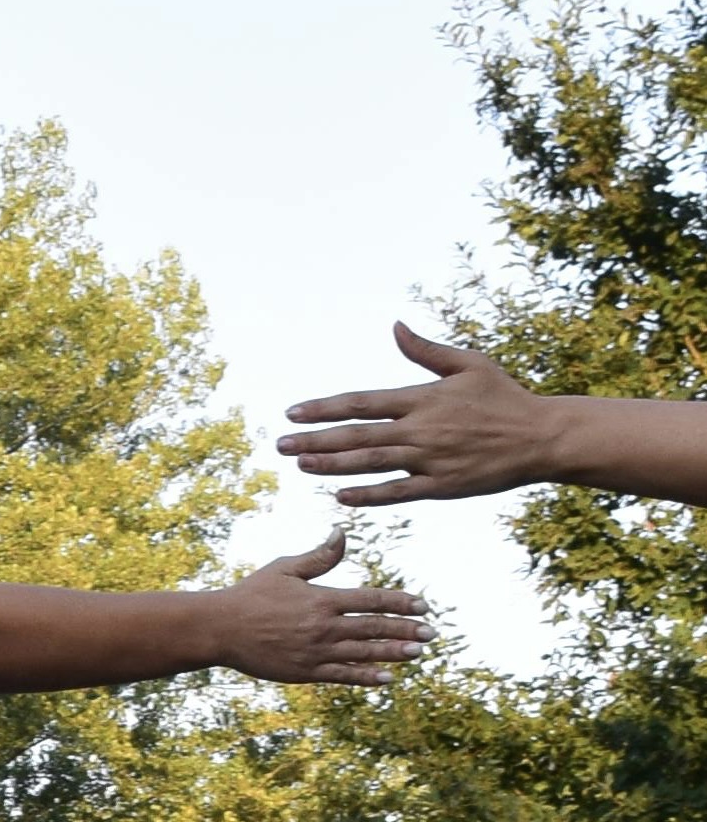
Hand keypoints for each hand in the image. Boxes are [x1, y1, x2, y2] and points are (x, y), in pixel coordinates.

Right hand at [201, 530, 429, 686]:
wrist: (218, 629)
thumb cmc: (249, 595)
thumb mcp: (283, 569)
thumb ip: (318, 557)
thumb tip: (342, 533)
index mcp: (322, 599)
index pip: (372, 600)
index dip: (401, 602)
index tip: (423, 605)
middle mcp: (324, 627)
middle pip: (375, 628)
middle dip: (407, 629)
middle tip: (432, 633)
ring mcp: (315, 652)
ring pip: (364, 653)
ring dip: (394, 653)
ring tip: (417, 653)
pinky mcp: (303, 672)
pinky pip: (341, 676)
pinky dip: (365, 677)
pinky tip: (386, 679)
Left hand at [278, 325, 559, 506]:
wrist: (542, 436)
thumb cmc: (504, 397)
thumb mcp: (469, 364)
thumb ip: (426, 350)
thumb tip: (395, 327)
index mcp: (424, 398)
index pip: (362, 402)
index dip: (324, 407)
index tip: (292, 412)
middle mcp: (421, 429)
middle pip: (357, 435)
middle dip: (314, 440)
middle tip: (279, 446)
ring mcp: (430, 459)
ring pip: (370, 463)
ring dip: (331, 465)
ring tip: (300, 465)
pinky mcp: (441, 486)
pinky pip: (396, 493)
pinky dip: (367, 494)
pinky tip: (339, 495)